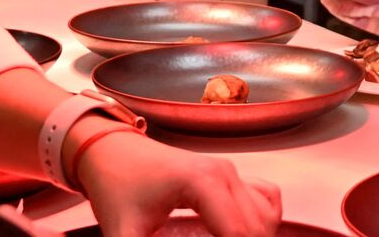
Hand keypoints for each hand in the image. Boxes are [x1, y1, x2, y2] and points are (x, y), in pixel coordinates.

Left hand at [77, 129, 281, 236]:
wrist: (112, 150)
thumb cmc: (116, 187)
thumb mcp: (123, 231)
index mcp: (203, 182)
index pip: (237, 234)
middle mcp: (224, 173)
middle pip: (255, 228)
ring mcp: (231, 172)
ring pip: (265, 217)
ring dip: (255, 236)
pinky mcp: (231, 175)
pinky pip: (266, 200)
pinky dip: (262, 223)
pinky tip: (243, 236)